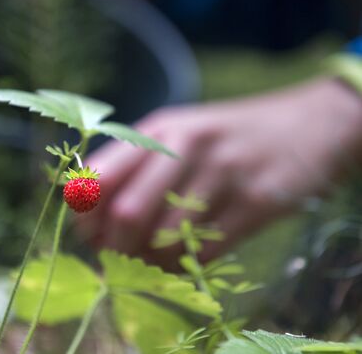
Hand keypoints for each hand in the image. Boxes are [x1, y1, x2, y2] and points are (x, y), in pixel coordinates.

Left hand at [77, 77, 361, 269]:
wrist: (306, 126)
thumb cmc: (226, 137)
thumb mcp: (177, 134)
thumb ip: (134, 168)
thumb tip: (92, 223)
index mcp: (159, 129)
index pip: (99, 177)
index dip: (85, 217)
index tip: (90, 237)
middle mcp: (187, 146)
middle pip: (128, 213)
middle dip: (114, 248)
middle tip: (116, 260)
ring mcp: (224, 173)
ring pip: (165, 239)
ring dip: (149, 261)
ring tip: (149, 260)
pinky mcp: (257, 203)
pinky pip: (204, 251)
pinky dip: (182, 265)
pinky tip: (179, 260)